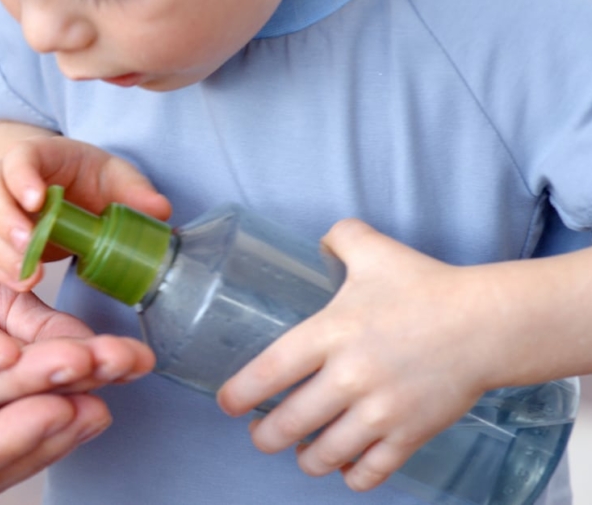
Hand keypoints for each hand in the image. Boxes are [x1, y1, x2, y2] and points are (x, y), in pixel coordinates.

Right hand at [0, 134, 171, 289]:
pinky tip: (22, 283)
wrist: (66, 190)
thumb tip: (159, 210)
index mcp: (37, 154)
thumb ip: (135, 191)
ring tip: (27, 275)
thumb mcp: (115, 176)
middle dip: (3, 218)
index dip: (21, 177)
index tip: (37, 200)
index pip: (18, 158)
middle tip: (26, 243)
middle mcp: (5, 177)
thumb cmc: (88, 179)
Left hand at [0, 231, 153, 422]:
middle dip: (74, 379)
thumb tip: (80, 336)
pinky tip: (2, 353)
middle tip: (125, 367)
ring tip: (82, 364)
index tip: (138, 361)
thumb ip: (18, 310)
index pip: (38, 379)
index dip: (88, 370)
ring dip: (30, 379)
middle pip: (17, 394)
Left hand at [217, 219, 502, 492]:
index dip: (240, 394)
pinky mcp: (410, 435)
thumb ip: (341, 238)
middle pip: (289, 424)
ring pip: (324, 455)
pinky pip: (370, 472)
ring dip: (306, 460)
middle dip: (266, 437)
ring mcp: (381, 411)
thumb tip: (321, 240)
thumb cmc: (426, 287)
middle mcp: (350, 377)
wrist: (487, 323)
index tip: (228, 405)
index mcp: (332, 333)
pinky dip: (352, 477)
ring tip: (303, 453)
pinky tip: (345, 468)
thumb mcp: (375, 251)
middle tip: (262, 435)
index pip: (270, 371)